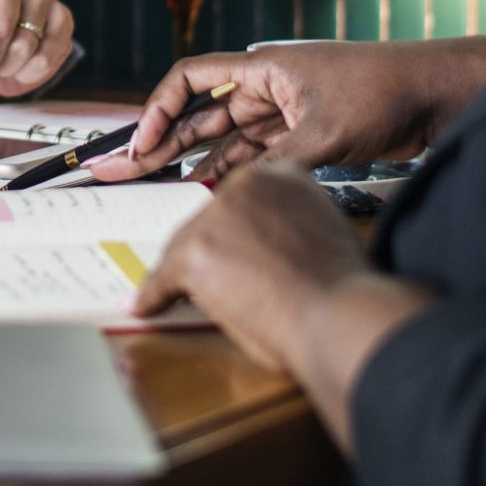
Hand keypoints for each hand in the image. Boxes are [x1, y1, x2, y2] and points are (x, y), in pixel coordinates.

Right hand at [86, 36, 485, 183]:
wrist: (436, 94)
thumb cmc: (383, 93)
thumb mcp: (325, 133)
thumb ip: (276, 165)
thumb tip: (234, 197)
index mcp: (264, 69)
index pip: (191, 79)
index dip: (158, 110)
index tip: (142, 145)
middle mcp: (268, 87)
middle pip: (200, 112)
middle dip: (163, 140)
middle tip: (127, 170)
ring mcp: (285, 111)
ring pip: (226, 136)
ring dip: (196, 159)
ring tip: (159, 186)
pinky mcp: (305, 133)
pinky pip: (255, 152)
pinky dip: (233, 169)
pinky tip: (210, 189)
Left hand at [134, 160, 434, 451]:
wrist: (338, 312)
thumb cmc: (340, 286)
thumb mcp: (324, 232)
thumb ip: (292, 225)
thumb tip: (268, 247)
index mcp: (282, 174)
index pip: (239, 200)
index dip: (233, 232)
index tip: (230, 249)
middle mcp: (245, 184)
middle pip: (206, 220)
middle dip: (207, 253)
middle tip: (214, 281)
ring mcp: (216, 217)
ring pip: (183, 247)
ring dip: (182, 276)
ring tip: (183, 297)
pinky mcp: (196, 252)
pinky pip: (163, 278)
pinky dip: (153, 296)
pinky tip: (145, 306)